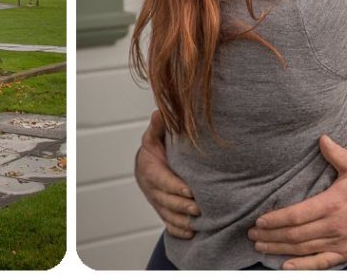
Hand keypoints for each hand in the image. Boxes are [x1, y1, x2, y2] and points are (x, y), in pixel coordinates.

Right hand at [135, 110, 199, 238]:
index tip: (190, 191)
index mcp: (148, 168)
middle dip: (182, 206)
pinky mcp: (161, 210)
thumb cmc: (155, 148)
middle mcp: (150, 187)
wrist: (146, 165)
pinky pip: (168, 223)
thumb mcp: (154, 135)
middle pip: (165, 200)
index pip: (161, 180)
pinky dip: (178, 230)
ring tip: (198, 223)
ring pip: (167, 214)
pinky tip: (191, 234)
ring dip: (182, 220)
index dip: (174, 187)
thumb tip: (159, 111)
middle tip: (200, 209)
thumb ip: (158, 126)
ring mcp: (155, 201)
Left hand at [248, 136, 346, 269]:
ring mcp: (340, 242)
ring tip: (261, 246)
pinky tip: (286, 266)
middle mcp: (334, 226)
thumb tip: (321, 138)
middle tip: (252, 234)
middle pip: (295, 234)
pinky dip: (303, 266)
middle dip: (271, 235)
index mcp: (332, 203)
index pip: (297, 215)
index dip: (276, 220)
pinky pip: (321, 263)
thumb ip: (335, 153)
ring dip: (280, 249)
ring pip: (304, 249)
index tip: (260, 220)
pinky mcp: (346, 253)